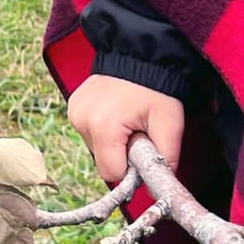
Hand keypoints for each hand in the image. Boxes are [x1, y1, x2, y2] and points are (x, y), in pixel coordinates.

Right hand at [66, 74, 184, 184]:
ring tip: (128, 118)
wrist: (141, 54)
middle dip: (122, 155)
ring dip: (112, 142)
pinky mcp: (73, 106)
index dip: (131, 171)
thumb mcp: (169, 123)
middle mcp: (83, 120)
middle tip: (138, 132)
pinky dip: (103, 129)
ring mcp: (75, 112)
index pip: (112, 174)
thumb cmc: (156, 88)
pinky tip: (116, 112)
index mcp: (104, 126)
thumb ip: (165, 160)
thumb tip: (157, 189)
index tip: (142, 152)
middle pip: (103, 161)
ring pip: (95, 148)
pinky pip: (89, 131)